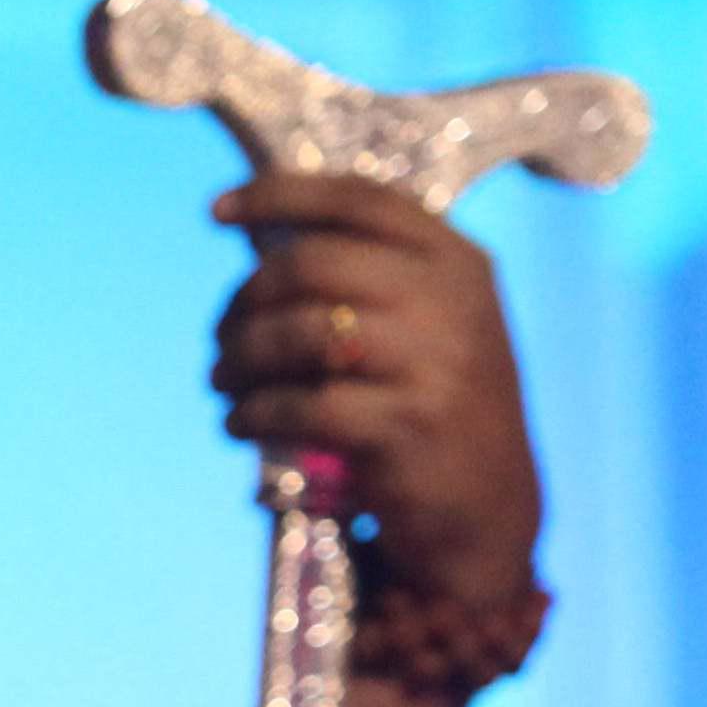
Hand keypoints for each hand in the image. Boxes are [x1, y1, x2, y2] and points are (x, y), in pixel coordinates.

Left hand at [207, 174, 540, 607]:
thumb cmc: (439, 406)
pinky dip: (251, 413)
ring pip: (297, 333)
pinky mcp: (405, 429)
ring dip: (238, 358)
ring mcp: (433, 364)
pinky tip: (238, 423)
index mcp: (456, 261)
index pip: (359, 200)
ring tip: (220, 382)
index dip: (279, 196)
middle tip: (219, 337)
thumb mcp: (434, 325)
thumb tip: (265, 242)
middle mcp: (450, 301)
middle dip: (245, 298)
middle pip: (311, 264)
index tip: (217, 211)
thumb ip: (374, 278)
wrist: (488, 510)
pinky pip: (299, 406)